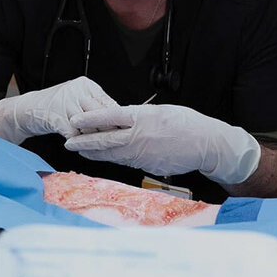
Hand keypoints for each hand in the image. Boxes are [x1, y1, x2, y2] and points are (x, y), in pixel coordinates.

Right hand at [0, 76, 117, 143]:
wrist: (27, 110)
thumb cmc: (55, 107)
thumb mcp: (77, 101)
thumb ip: (96, 106)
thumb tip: (120, 120)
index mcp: (85, 85)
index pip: (108, 103)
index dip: (117, 120)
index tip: (125, 131)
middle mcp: (76, 90)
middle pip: (100, 115)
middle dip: (107, 131)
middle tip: (115, 142)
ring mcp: (65, 102)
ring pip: (89, 126)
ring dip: (92, 139)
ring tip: (97, 146)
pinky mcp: (56, 116)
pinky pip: (74, 134)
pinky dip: (79, 143)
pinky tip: (80, 147)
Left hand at [65, 104, 261, 184]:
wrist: (207, 145)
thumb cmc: (186, 123)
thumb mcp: (160, 111)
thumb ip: (139, 116)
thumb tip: (122, 119)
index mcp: (142, 117)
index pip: (109, 117)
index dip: (90, 119)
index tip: (75, 120)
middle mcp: (139, 136)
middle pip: (105, 140)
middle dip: (84, 142)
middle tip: (68, 142)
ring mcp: (143, 153)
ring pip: (112, 154)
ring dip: (94, 153)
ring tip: (80, 151)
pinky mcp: (147, 166)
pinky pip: (125, 162)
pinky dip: (112, 159)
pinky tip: (103, 157)